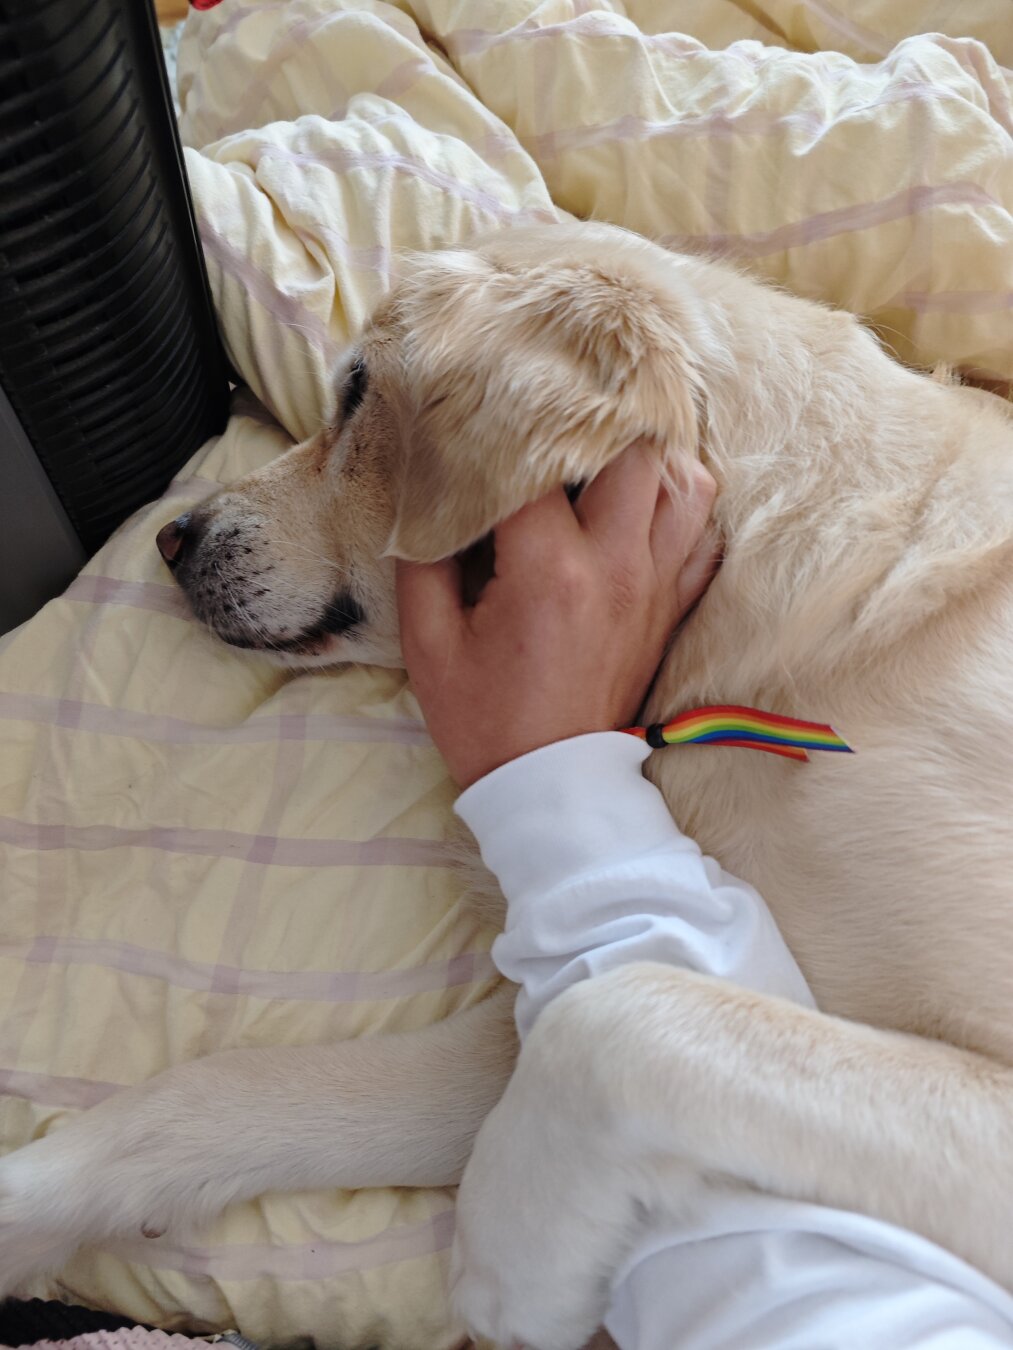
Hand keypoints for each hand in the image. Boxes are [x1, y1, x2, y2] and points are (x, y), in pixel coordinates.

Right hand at [396, 443, 718, 787]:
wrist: (550, 785)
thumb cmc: (483, 717)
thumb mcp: (428, 643)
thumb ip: (424, 558)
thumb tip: (428, 491)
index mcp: (550, 571)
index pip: (536, 463)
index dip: (504, 429)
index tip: (480, 410)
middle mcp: (616, 567)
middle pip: (633, 451)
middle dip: (592, 426)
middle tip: (554, 422)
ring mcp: (653, 586)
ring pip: (685, 485)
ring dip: (646, 460)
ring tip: (599, 455)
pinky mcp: (669, 607)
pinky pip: (701, 537)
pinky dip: (678, 509)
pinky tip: (638, 503)